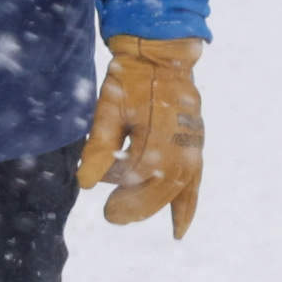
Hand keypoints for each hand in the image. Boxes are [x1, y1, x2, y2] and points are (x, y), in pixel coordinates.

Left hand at [79, 34, 206, 236]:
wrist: (162, 53)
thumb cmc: (130, 79)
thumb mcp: (108, 108)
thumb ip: (99, 147)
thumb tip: (85, 184)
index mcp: (157, 136)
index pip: (136, 177)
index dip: (119, 194)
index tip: (102, 204)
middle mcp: (180, 145)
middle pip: (159, 190)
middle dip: (135, 207)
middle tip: (111, 216)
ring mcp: (192, 145)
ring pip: (177, 189)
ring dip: (157, 207)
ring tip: (131, 216)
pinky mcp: (196, 144)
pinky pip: (194, 181)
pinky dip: (186, 205)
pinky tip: (178, 228)